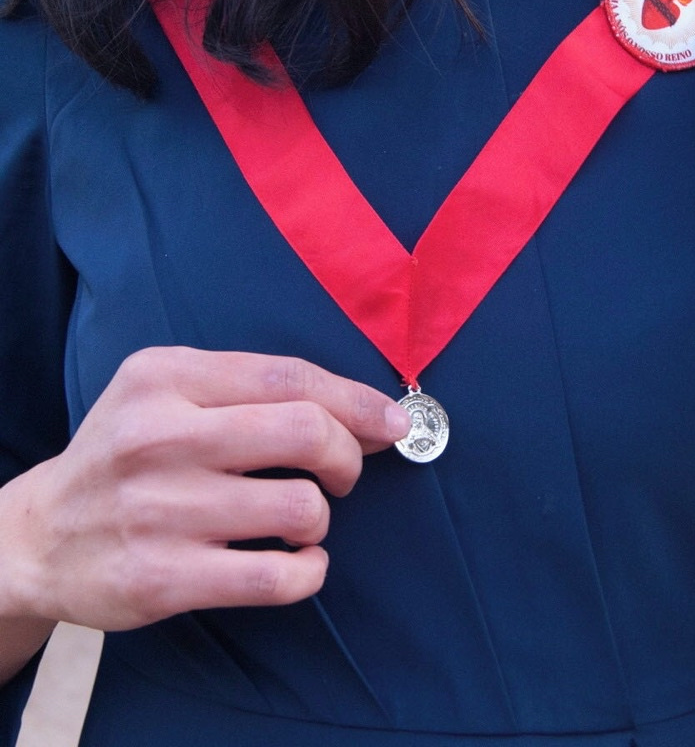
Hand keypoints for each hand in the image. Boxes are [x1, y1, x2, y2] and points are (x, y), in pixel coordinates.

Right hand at [0, 347, 408, 630]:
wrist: (39, 537)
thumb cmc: (128, 454)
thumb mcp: (170, 392)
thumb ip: (255, 390)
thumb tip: (367, 414)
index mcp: (166, 377)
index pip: (290, 378)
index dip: (357, 400)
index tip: (392, 422)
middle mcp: (160, 437)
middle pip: (308, 433)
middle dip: (348, 455)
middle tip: (343, 473)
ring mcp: (160, 511)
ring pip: (302, 507)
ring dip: (320, 516)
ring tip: (297, 518)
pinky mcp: (163, 580)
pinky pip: (279, 577)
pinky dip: (309, 571)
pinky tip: (297, 563)